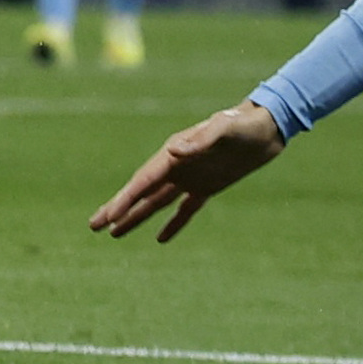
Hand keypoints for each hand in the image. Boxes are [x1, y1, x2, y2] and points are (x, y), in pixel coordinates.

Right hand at [91, 102, 286, 242]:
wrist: (268, 127)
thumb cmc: (245, 124)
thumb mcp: (224, 129)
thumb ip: (202, 140)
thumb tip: (174, 151)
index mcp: (176, 153)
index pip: (144, 181)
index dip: (124, 200)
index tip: (107, 218)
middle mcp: (178, 166)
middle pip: (142, 192)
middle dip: (118, 209)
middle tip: (93, 226)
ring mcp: (192, 177)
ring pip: (157, 202)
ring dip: (136, 216)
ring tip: (114, 234)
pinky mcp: (208, 187)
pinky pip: (186, 209)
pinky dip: (174, 224)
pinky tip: (160, 239)